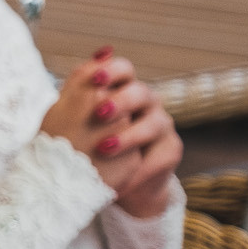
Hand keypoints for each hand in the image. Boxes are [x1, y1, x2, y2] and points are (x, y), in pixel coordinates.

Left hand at [40, 49, 164, 197]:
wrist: (106, 180)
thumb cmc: (86, 144)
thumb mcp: (78, 119)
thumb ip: (78, 93)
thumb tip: (80, 68)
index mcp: (121, 89)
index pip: (123, 70)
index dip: (112, 70)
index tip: (95, 79)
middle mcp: (145, 103)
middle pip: (141, 92)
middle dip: (121, 100)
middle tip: (99, 113)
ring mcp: (160, 126)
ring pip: (154, 123)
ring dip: (130, 136)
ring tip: (103, 148)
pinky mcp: (169, 151)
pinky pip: (160, 156)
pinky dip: (139, 168)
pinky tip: (121, 178)